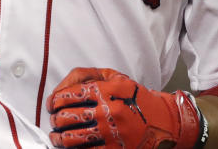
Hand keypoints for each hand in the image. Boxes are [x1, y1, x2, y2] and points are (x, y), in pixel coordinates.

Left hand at [47, 67, 206, 148]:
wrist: (164, 121)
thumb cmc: (137, 98)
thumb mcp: (116, 78)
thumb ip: (87, 76)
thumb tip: (60, 89)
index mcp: (107, 90)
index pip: (70, 95)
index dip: (55, 100)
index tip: (52, 104)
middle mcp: (109, 111)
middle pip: (67, 117)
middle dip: (55, 120)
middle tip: (55, 120)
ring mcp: (111, 132)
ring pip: (72, 138)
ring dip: (59, 138)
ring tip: (57, 136)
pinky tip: (71, 148)